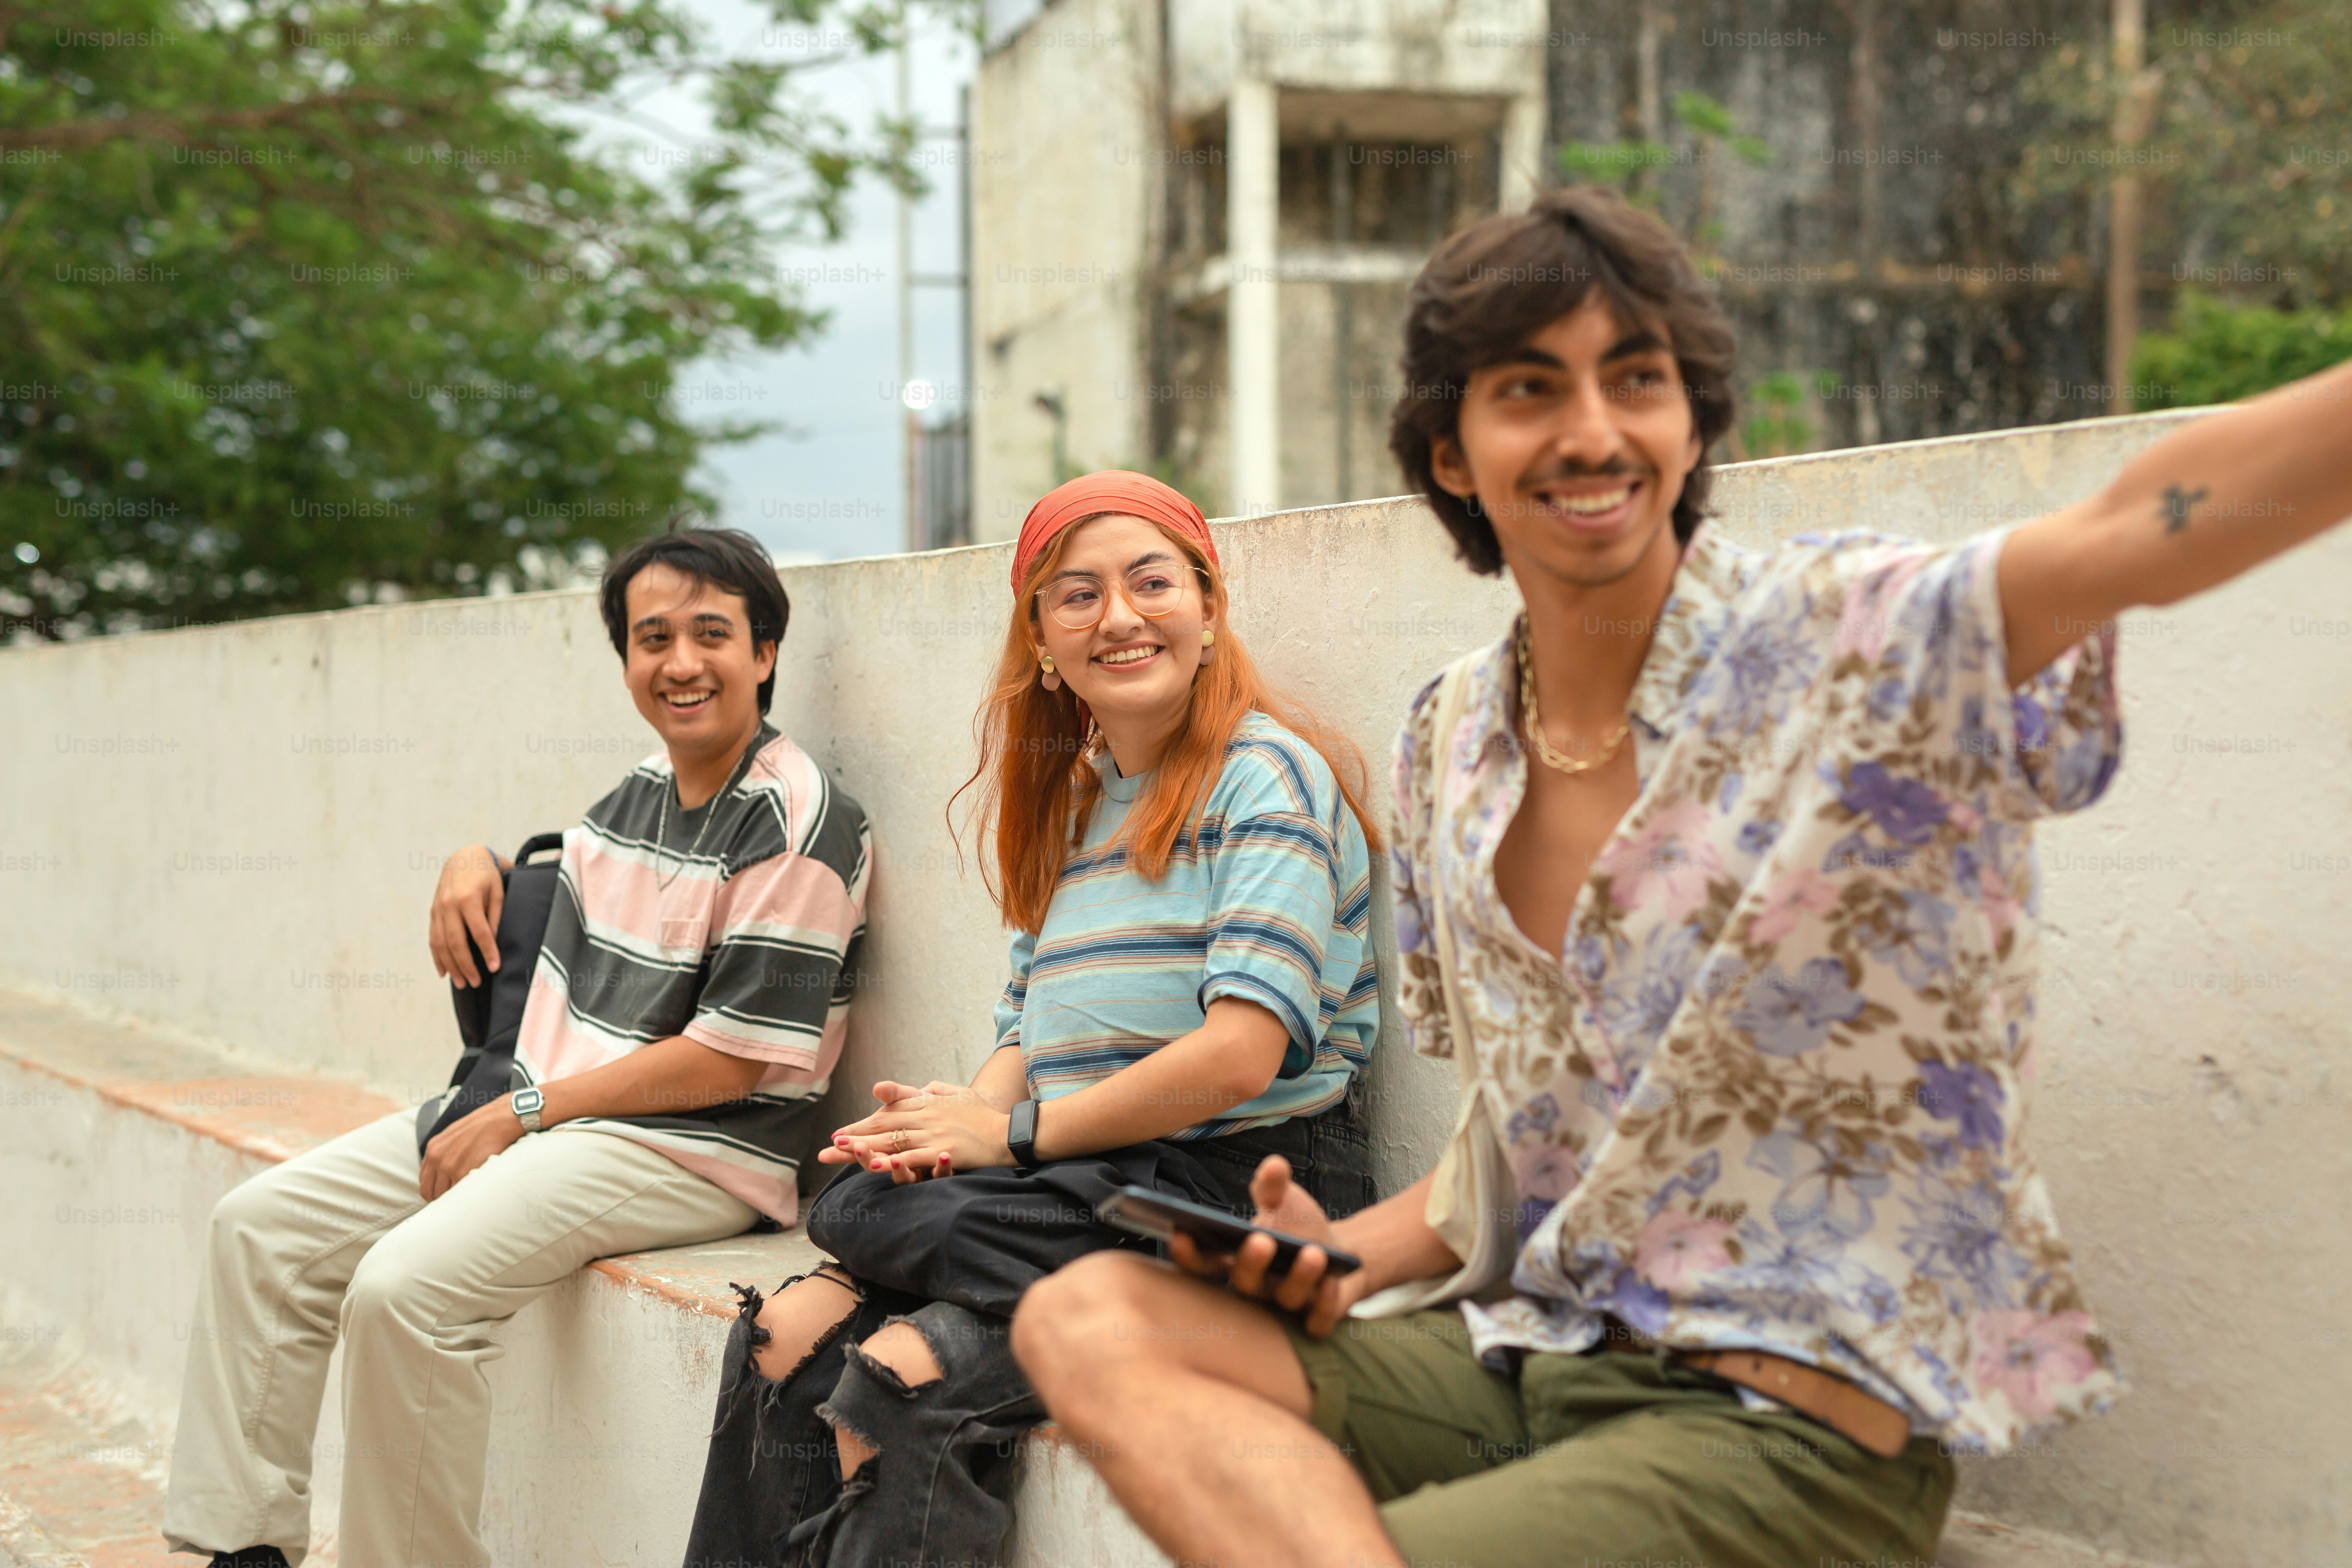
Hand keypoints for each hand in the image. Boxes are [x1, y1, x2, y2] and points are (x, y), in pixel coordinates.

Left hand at [420, 1096, 526, 1199]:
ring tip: (469, 1191)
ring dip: (455, 1197)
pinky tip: (475, 1188)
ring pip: (444, 1195)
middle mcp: (437, 1158)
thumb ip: (444, 1152)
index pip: (424, 1182)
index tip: (445, 1194)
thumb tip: (442, 1172)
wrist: (501, 1120)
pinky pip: (459, 1193)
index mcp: (433, 1149)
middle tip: (456, 1199)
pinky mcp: (463, 1173)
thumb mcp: (454, 1135)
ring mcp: (449, 1166)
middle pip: (430, 1192)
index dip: (434, 1191)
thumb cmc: (483, 1127)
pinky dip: (466, 1194)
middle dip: (442, 1198)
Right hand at [429, 845, 508, 987]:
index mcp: (468, 898)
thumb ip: (495, 916)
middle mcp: (449, 905)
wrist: (464, 858)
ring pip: (441, 944)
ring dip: (450, 966)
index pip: (479, 932)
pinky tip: (443, 972)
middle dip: (466, 965)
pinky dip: (437, 957)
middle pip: (456, 942)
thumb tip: (492, 941)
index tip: (495, 967)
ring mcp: (438, 909)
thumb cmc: (486, 876)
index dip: (487, 952)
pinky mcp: (433, 912)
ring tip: (461, 982)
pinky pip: (432, 939)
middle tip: (476, 982)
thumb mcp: (498, 891)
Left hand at [815, 1079, 1017, 1183]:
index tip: (841, 1132)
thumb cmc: (984, 1115)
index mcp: (927, 1103)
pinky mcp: (945, 1149)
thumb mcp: (956, 1094)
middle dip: (854, 1136)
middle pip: (884, 1126)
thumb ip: (933, 1090)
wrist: (1008, 1131)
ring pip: (893, 1140)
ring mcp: (935, 1133)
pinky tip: (878, 1165)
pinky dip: (895, 1160)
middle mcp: (927, 1116)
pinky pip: (915, 1156)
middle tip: (829, 1146)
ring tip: (843, 1151)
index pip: (888, 1112)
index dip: (863, 1122)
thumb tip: (917, 1088)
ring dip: (866, 1146)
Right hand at [1168, 1155, 1371, 1338]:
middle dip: (1250, 1263)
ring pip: (1285, 1299)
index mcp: (1235, 1260)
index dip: (1189, 1253)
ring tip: (1313, 1253)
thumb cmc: (1297, 1227)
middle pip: (1243, 1283)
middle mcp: (1256, 1288)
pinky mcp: (1316, 1319)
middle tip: (1260, 1240)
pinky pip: (1317, 1321)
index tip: (1181, 1232)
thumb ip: (1273, 1187)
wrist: (1340, 1255)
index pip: (1203, 1263)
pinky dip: (1324, 1305)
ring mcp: (1286, 1306)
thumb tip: (1275, 1164)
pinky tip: (1331, 1284)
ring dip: (1298, 1279)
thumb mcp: (1284, 1202)